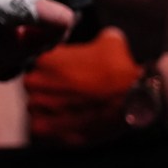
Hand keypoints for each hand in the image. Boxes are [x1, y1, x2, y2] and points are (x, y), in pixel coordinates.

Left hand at [26, 27, 140, 145]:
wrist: (133, 102)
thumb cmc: (119, 71)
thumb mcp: (110, 41)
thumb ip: (94, 36)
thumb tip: (97, 37)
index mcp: (43, 59)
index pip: (37, 62)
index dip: (53, 69)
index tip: (67, 74)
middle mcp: (34, 82)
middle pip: (34, 85)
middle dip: (49, 88)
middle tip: (72, 92)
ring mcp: (37, 108)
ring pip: (36, 107)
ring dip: (50, 108)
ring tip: (74, 109)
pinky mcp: (45, 130)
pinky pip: (42, 127)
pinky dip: (54, 126)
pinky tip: (72, 122)